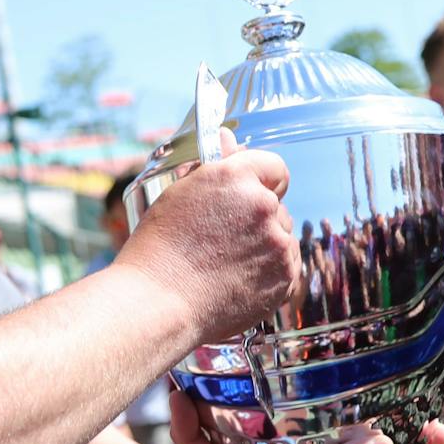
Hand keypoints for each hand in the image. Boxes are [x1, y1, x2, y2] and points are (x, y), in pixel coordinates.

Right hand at [122, 130, 298, 344]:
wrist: (157, 305)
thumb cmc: (157, 252)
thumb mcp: (178, 196)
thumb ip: (212, 167)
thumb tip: (228, 138)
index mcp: (235, 178)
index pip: (273, 166)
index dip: (261, 181)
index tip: (248, 196)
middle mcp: (263, 206)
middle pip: (275, 206)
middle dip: (255, 219)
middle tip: (220, 240)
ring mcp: (278, 244)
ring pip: (281, 237)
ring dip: (263, 246)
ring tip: (224, 265)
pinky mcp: (284, 278)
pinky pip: (286, 267)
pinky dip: (268, 273)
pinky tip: (236, 281)